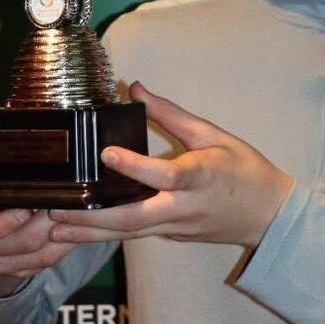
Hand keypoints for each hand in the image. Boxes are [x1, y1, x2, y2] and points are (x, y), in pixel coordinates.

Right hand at [0, 102, 77, 294]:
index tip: (31, 201)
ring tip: (72, 209)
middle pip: (18, 243)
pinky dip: (63, 246)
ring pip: (36, 254)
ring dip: (59, 233)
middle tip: (63, 200)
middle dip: (44, 222)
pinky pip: (46, 262)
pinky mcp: (20, 270)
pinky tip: (75, 227)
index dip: (7, 220)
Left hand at [48, 83, 293, 250]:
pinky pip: (137, 235)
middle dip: (93, 217)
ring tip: (55, 228)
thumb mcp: (212, 134)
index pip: (164, 174)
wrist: (269, 214)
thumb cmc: (244, 168)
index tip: (105, 153)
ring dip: (91, 233)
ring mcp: (178, 226)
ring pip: (130, 234)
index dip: (134, 166)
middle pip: (135, 217)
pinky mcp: (174, 236)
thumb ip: (170, 114)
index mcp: (200, 176)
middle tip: (57, 210)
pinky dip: (108, 234)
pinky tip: (79, 231)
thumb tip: (134, 88)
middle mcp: (185, 206)